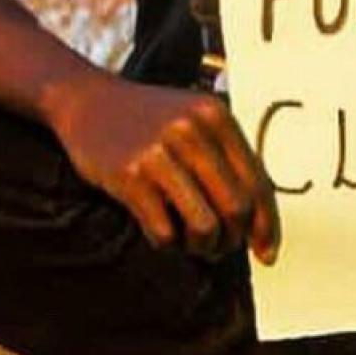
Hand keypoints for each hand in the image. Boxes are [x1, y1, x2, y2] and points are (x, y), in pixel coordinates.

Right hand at [51, 73, 280, 263]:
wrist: (87, 100)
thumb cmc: (147, 118)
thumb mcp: (194, 121)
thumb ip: (225, 158)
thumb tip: (257, 217)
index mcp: (218, 117)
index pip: (258, 182)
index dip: (267, 224)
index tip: (267, 253)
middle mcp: (194, 131)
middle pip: (237, 208)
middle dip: (233, 239)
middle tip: (220, 248)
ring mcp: (161, 152)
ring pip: (206, 225)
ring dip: (203, 247)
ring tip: (192, 243)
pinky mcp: (130, 175)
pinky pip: (164, 231)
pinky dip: (168, 243)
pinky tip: (161, 233)